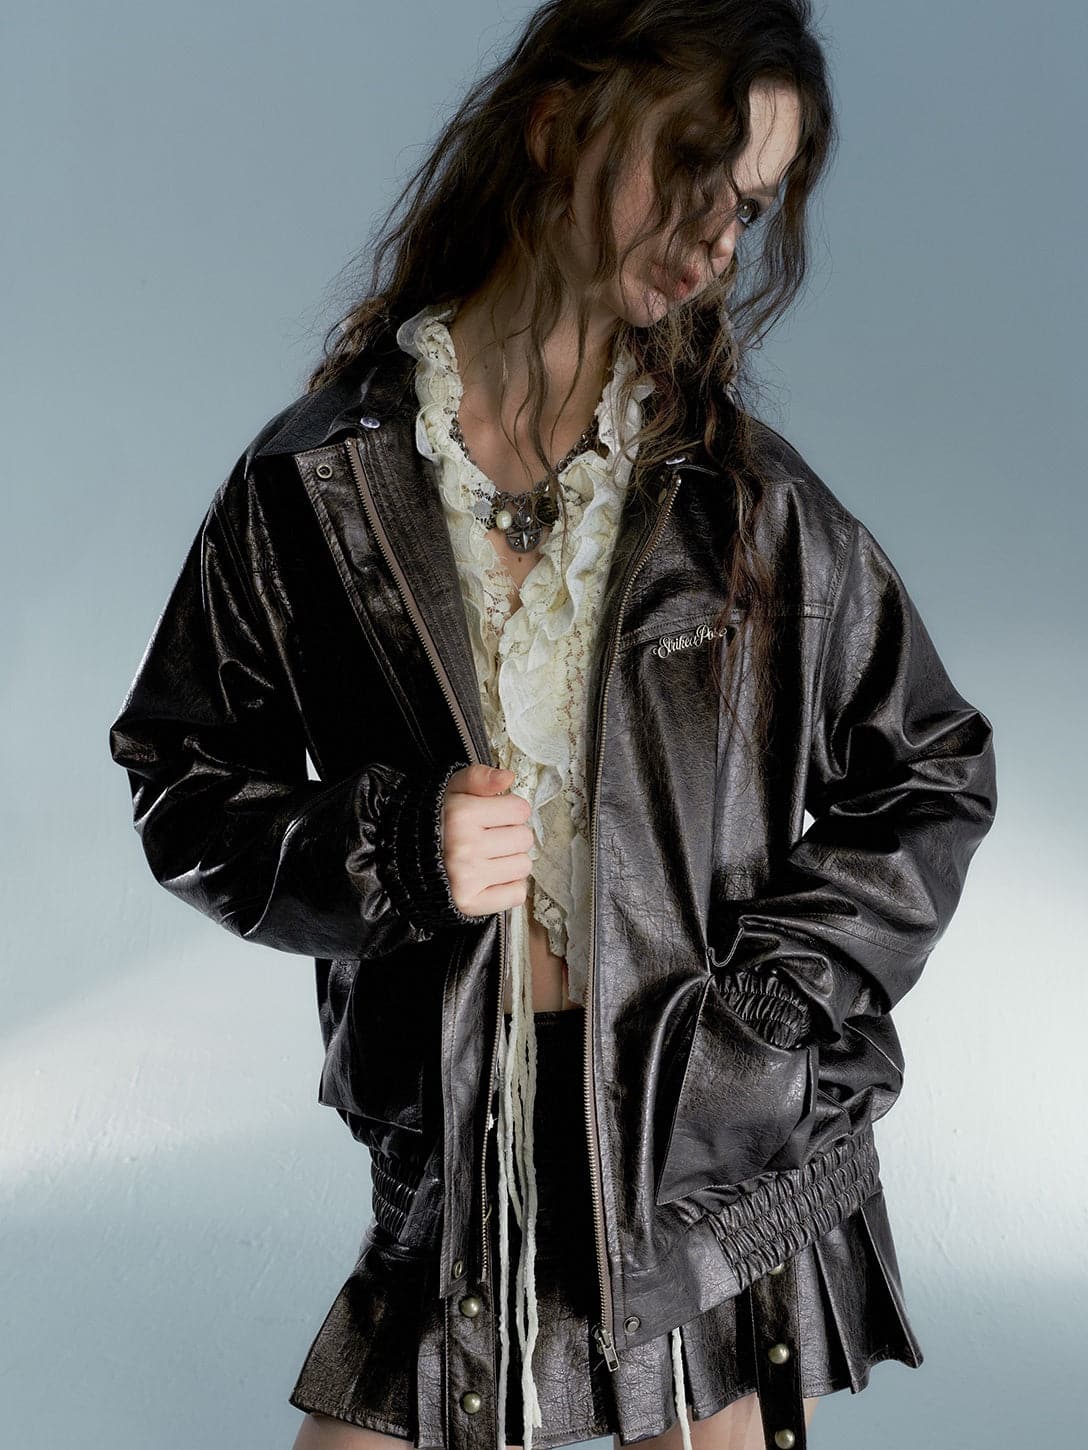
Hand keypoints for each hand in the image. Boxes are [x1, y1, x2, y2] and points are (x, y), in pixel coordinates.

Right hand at [441, 764, 533, 916]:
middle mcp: (465, 847)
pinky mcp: (470, 903)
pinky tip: (489, 878)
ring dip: (509, 862)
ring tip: (487, 858)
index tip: (492, 816)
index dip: (509, 810)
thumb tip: (507, 777)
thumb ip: (479, 777)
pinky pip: (516, 894)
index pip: (520, 810)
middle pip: (524, 838)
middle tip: (488, 838)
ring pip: (523, 866)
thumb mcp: (452, 790)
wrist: (404, 860)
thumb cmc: (436, 823)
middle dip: (510, 836)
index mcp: (462, 815)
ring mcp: (467, 877)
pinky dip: (508, 888)